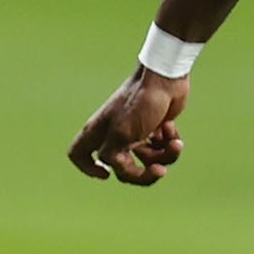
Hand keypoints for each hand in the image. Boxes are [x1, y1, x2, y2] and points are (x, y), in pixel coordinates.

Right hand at [67, 67, 187, 184]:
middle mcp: (114, 135)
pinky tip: (172, 129)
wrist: (165, 79)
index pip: (78, 155)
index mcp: (99, 133)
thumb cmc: (139, 103)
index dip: (88, 168)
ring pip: (148, 161)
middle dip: (145, 174)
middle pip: (123, 169)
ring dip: (165, 156)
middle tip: (160, 170)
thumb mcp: (121, 134)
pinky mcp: (153, 129)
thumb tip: (115, 169)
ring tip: (175, 144)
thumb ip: (113, 156)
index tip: (107, 173)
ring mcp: (134, 133)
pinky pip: (161, 149)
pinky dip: (169, 143)